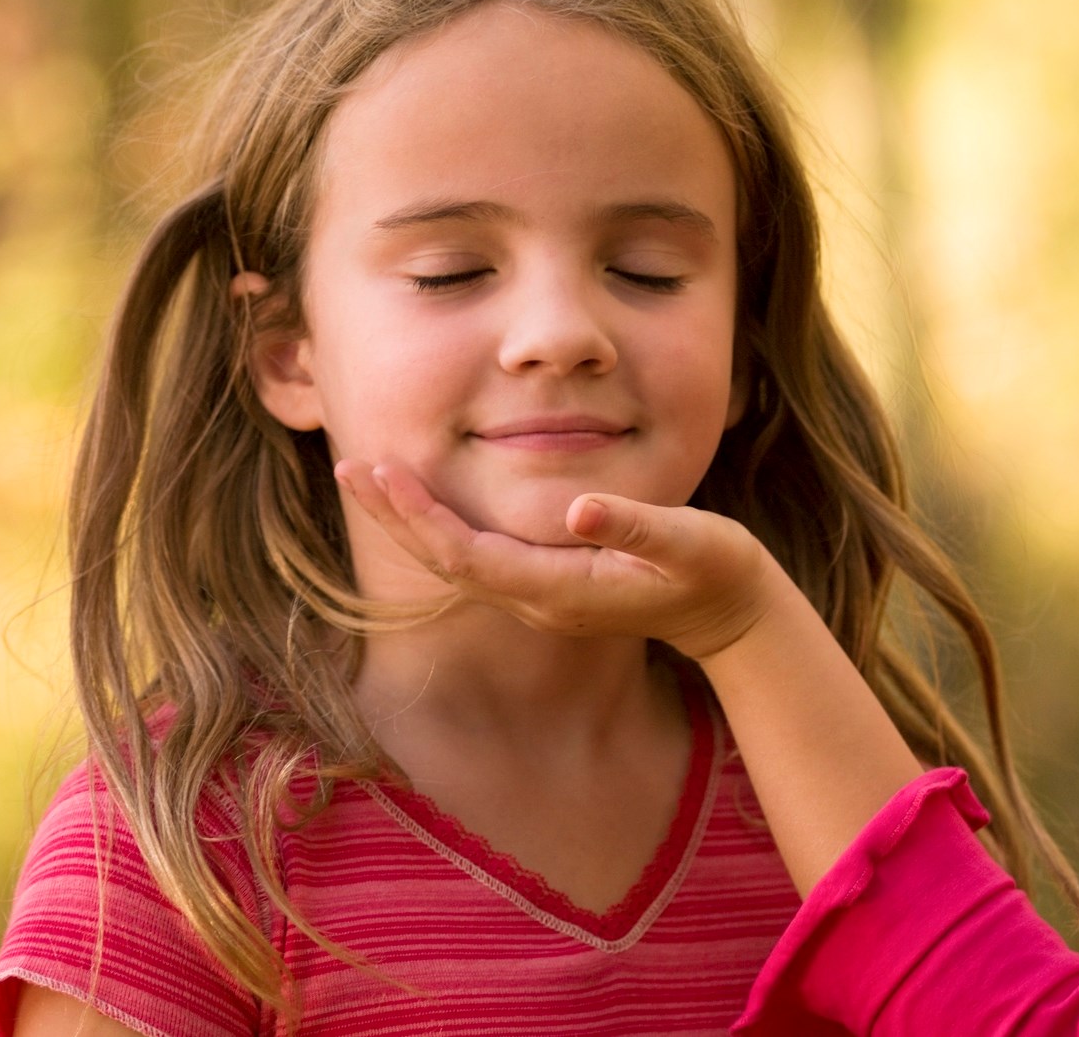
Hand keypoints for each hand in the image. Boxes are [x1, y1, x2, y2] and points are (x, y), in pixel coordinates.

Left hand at [334, 460, 783, 659]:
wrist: (729, 613)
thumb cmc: (715, 570)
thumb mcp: (691, 542)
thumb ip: (637, 526)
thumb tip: (578, 508)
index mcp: (559, 590)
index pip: (468, 556)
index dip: (421, 517)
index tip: (382, 473)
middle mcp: (537, 600)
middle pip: (447, 562)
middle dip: (397, 515)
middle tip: (349, 466)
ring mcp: (539, 597)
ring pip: (456, 560)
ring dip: (411, 521)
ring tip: (370, 477)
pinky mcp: (546, 584)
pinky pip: (476, 556)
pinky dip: (441, 525)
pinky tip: (423, 500)